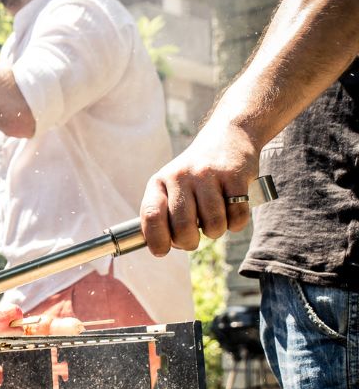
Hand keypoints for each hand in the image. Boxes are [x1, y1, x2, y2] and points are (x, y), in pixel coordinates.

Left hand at [140, 122, 260, 255]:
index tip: (162, 252)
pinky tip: (232, 213)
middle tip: (194, 239)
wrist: (227, 137)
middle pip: (183, 227)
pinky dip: (236, 223)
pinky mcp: (235, 176)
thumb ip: (163, 212)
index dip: (156, 240)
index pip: (151, 215)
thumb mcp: (170, 185)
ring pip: (213, 226)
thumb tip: (160, 248)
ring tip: (214, 221)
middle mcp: (180, 177)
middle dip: (189, 243)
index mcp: (159, 182)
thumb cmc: (195, 173)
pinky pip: (237, 217)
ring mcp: (208, 175)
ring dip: (215, 232)